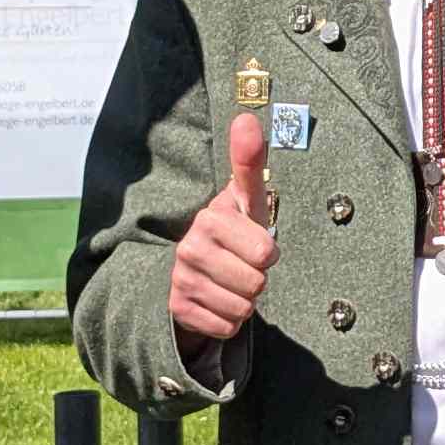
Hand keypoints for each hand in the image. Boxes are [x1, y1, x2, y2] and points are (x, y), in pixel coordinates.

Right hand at [168, 110, 275, 349]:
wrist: (194, 269)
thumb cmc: (232, 230)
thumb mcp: (244, 199)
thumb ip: (249, 162)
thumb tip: (246, 117)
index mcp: (209, 219)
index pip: (266, 254)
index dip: (267, 252)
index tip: (252, 241)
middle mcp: (189, 248)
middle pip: (257, 284)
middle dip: (257, 279)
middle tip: (241, 265)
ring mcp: (180, 280)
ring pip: (243, 309)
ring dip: (245, 300)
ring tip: (230, 281)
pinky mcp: (178, 310)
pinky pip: (227, 326)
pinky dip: (229, 319)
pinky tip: (217, 300)